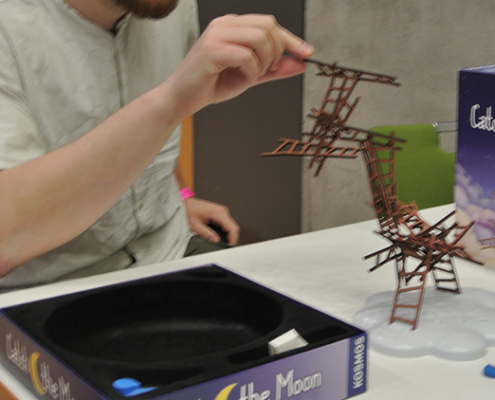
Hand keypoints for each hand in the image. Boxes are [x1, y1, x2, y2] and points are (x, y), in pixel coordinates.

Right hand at [164, 14, 313, 119]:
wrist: (182, 98)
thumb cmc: (211, 85)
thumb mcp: (249, 76)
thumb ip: (273, 69)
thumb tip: (299, 63)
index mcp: (232, 25)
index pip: (269, 24)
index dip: (291, 39)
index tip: (306, 53)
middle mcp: (224, 24)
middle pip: (269, 26)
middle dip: (277, 51)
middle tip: (268, 70)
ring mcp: (217, 34)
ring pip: (260, 38)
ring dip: (264, 62)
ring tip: (252, 75)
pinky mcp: (212, 49)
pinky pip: (247, 56)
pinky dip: (251, 72)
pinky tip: (241, 79)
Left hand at [184, 197, 239, 244]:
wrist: (185, 203)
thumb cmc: (188, 210)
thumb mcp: (195, 225)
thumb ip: (206, 234)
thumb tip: (216, 241)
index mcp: (218, 213)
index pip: (233, 228)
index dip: (233, 240)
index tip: (229, 247)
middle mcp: (222, 211)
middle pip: (233, 228)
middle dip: (231, 239)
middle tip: (225, 248)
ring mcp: (222, 212)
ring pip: (231, 227)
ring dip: (228, 236)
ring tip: (222, 244)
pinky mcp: (219, 215)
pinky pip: (226, 225)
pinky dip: (225, 232)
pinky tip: (219, 238)